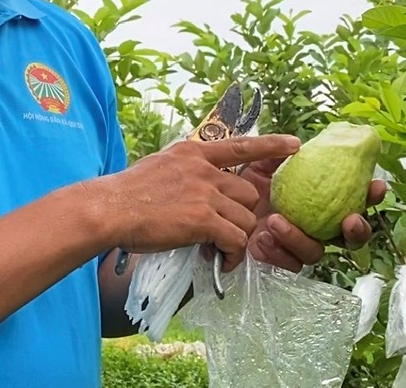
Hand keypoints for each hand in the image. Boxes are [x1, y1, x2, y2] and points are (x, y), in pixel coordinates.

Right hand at [98, 134, 301, 272]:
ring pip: (244, 219)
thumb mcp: (158, 165)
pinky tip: (220, 261)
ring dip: (236, 238)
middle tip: (226, 231)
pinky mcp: (203, 219)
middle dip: (242, 214)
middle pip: (247, 193)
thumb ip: (182, 169)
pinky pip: (235, 239)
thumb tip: (193, 180)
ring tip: (219, 250)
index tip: (294, 145)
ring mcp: (206, 193)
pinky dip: (232, 254)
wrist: (110, 208)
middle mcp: (204, 170)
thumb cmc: (126, 192)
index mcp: (193, 153)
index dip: (271, 146)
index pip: (240, 145)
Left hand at [240, 154, 387, 272]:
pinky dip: (277, 253)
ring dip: (300, 238)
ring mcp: (299, 245)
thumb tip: (297, 145)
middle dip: (358, 231)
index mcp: (321, 201)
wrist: (220, 205)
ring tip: (275, 221)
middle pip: (349, 238)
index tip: (376, 186)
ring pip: (316, 253)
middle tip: (349, 219)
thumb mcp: (259, 163)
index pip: (356, 200)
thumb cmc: (245, 182)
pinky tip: (263, 239)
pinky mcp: (279, 261)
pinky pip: (287, 264)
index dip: (371, 196)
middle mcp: (316, 226)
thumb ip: (277, 154)